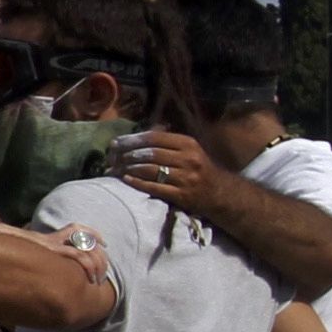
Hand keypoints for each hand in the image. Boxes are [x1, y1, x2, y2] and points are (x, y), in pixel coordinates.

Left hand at [116, 131, 235, 219]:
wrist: (220, 193)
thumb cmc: (198, 168)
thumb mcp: (188, 149)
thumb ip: (164, 140)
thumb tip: (133, 136)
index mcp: (188, 144)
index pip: (153, 138)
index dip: (131, 139)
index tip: (115, 143)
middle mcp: (188, 159)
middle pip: (149, 154)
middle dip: (126, 155)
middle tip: (111, 157)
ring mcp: (186, 178)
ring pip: (150, 170)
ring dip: (128, 169)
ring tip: (114, 169)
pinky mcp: (182, 195)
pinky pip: (154, 187)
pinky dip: (137, 182)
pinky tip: (125, 179)